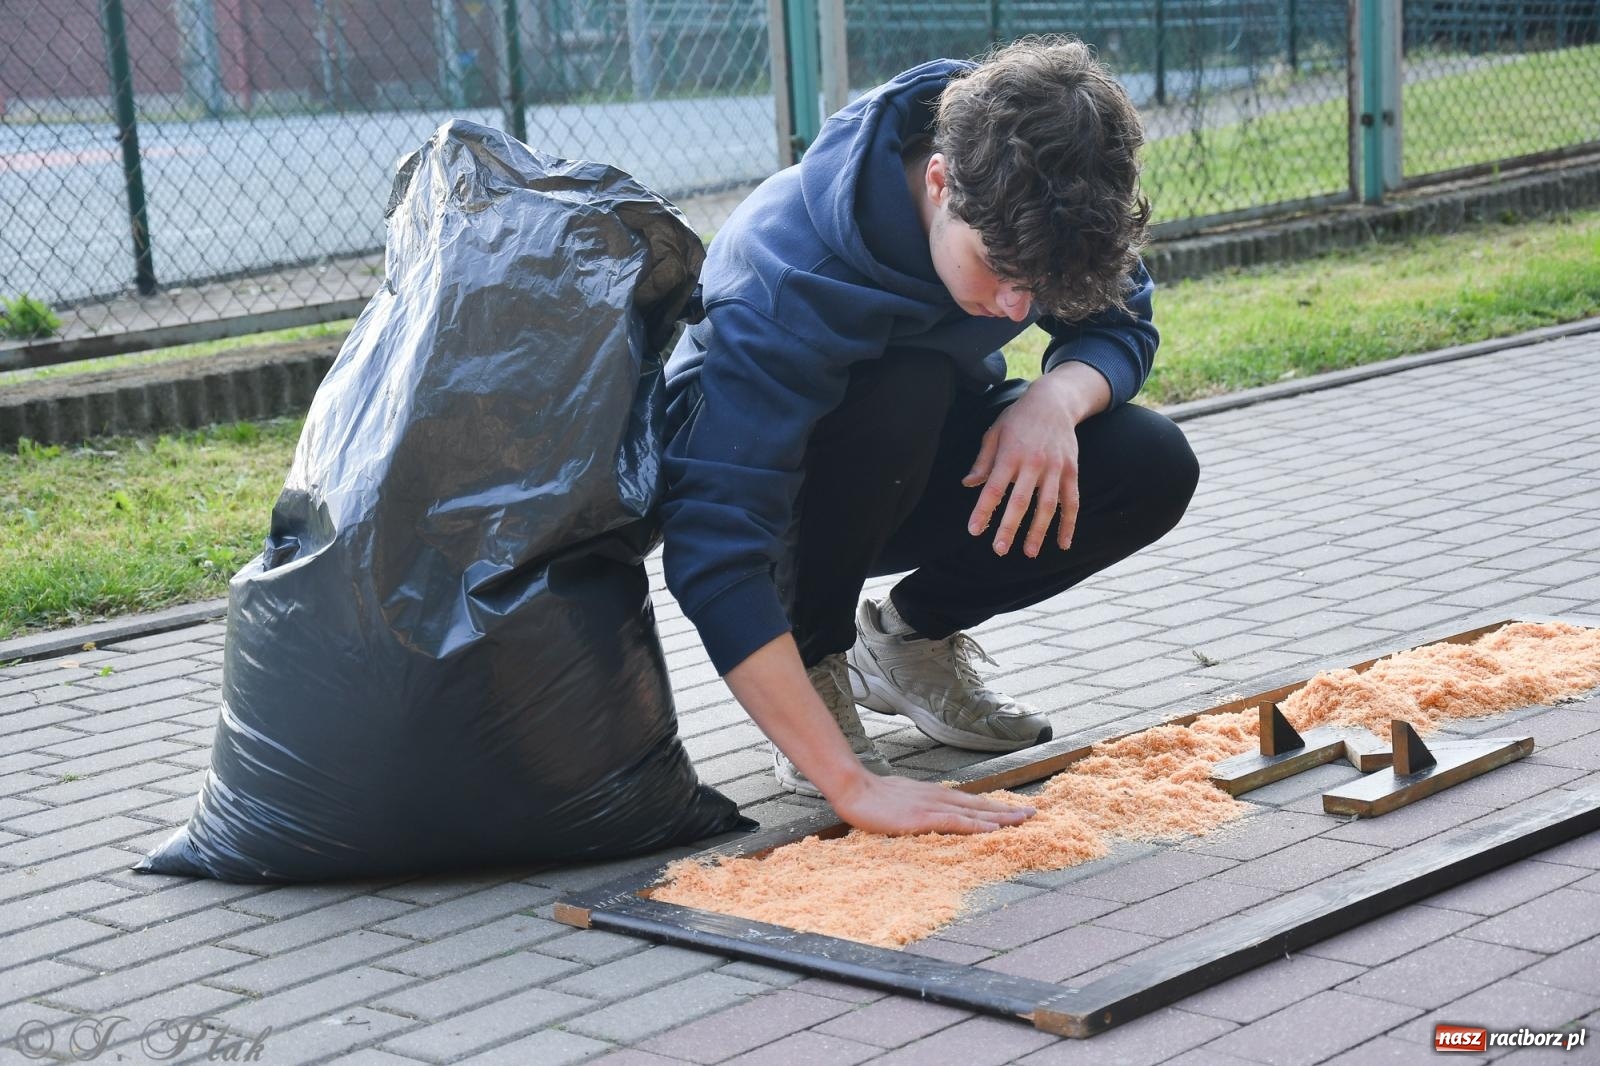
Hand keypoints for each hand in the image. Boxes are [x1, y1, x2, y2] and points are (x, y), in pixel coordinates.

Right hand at [829, 772, 1034, 835]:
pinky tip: (993, 830)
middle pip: (980, 805)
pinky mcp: (924, 819)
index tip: (1016, 809)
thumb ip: (920, 805)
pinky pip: (957, 823)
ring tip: (1023, 820)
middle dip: (1007, 810)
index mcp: (935, 794)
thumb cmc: (873, 796)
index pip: (972, 801)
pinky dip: (977, 826)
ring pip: (975, 813)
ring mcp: (933, 807)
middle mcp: (940, 797)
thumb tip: (929, 813)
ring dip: (1000, 817)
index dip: (995, 806)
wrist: (855, 789)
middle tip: (1033, 814)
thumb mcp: (903, 798)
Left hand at [963, 362, 1109, 556]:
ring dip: (1039, 531)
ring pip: (1048, 505)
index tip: (974, 530)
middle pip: (1021, 500)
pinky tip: (1064, 543)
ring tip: (1029, 552)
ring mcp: (1056, 468)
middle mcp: (1034, 463)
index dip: (984, 510)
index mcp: (1011, 454)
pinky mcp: (1072, 471)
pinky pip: (1072, 501)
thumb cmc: (1018, 418)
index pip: (995, 487)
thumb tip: (968, 484)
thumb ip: (983, 461)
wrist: (1055, 401)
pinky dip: (1069, 523)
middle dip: (1010, 527)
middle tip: (1000, 549)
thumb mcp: (995, 433)